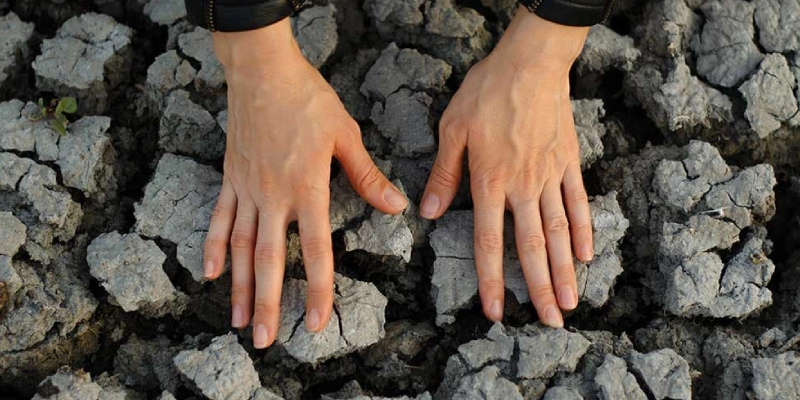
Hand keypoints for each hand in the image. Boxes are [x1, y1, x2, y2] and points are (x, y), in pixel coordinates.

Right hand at [204, 20, 406, 347]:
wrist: (262, 70)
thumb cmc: (308, 100)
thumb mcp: (345, 134)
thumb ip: (367, 175)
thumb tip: (396, 206)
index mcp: (307, 188)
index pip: (314, 249)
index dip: (316, 289)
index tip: (314, 322)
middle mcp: (273, 195)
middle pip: (267, 259)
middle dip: (266, 303)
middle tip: (265, 341)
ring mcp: (247, 189)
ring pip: (239, 246)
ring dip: (238, 286)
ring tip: (238, 321)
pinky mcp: (230, 178)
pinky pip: (218, 217)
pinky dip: (212, 246)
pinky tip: (208, 273)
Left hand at [420, 9, 593, 326]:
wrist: (531, 61)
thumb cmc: (486, 92)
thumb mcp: (452, 130)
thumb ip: (444, 175)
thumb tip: (426, 212)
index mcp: (490, 182)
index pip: (490, 243)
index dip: (492, 281)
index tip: (496, 311)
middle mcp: (523, 187)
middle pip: (532, 247)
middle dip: (540, 289)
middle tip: (549, 323)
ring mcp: (550, 176)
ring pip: (560, 232)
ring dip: (566, 270)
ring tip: (572, 302)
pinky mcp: (569, 161)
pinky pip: (578, 202)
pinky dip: (584, 230)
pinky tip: (589, 255)